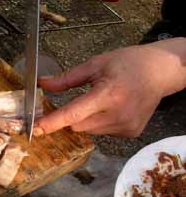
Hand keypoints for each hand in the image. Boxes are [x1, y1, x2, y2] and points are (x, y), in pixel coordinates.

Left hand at [35, 38, 185, 136]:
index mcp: (108, 94)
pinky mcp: (129, 133)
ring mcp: (125, 127)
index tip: (35, 129)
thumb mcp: (96, 64)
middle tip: (80, 99)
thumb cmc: (129, 63)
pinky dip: (99, 123)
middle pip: (77, 125)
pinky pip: (101, 133)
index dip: (53, 122)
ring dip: (86, 119)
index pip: (74, 113)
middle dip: (71, 116)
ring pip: (88, 130)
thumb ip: (67, 78)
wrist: (161, 72)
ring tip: (103, 100)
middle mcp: (117, 114)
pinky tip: (112, 109)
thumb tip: (42, 84)